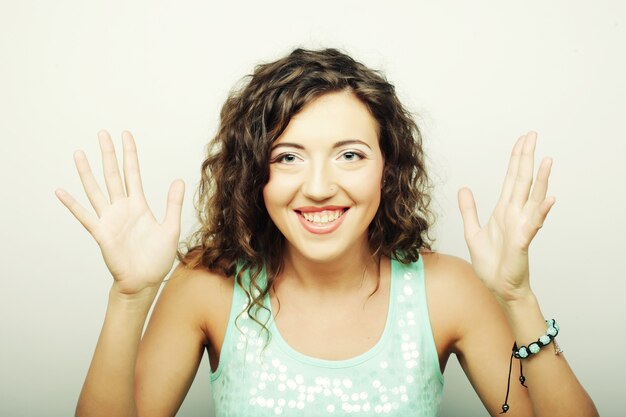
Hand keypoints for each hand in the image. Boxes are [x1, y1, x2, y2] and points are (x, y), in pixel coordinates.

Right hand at [55, 130, 184, 295]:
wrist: (145, 281)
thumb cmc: (157, 258)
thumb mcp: (171, 228)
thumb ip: (173, 204)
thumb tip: (179, 180)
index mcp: (139, 205)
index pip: (133, 174)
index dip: (130, 154)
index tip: (125, 135)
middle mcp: (122, 208)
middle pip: (113, 175)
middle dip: (108, 154)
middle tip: (102, 133)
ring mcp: (110, 219)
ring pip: (96, 190)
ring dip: (87, 172)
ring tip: (79, 153)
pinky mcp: (101, 233)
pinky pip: (84, 216)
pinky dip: (72, 203)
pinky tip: (60, 191)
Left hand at [457, 131, 554, 303]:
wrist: (498, 286)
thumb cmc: (491, 263)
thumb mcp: (472, 231)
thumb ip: (469, 210)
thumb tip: (464, 189)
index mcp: (504, 210)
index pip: (512, 178)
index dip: (516, 159)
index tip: (522, 140)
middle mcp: (516, 214)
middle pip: (523, 180)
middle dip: (527, 158)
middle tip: (533, 135)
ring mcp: (522, 226)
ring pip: (533, 197)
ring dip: (541, 179)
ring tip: (547, 160)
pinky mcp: (523, 240)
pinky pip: (533, 223)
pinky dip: (541, 210)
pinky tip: (549, 199)